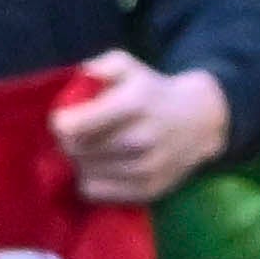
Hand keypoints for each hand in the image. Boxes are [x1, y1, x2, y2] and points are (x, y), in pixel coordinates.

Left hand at [49, 51, 229, 203]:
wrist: (199, 121)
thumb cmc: (152, 91)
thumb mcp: (126, 65)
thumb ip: (97, 68)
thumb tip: (75, 84)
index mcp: (134, 103)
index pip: (74, 126)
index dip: (60, 122)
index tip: (64, 118)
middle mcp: (140, 138)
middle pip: (76, 150)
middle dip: (69, 141)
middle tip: (77, 134)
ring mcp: (145, 168)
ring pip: (84, 172)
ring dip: (81, 161)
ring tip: (92, 148)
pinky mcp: (146, 191)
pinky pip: (95, 192)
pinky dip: (91, 179)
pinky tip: (102, 166)